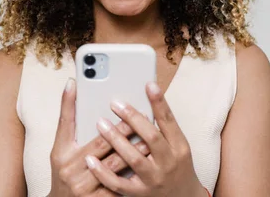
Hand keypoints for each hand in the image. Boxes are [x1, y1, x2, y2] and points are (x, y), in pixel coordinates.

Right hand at [48, 78, 150, 196]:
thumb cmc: (63, 170)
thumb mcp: (60, 145)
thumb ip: (67, 115)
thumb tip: (72, 83)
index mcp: (63, 154)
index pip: (79, 128)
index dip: (98, 113)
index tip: (116, 103)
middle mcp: (72, 172)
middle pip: (102, 147)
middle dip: (123, 130)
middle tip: (142, 116)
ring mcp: (85, 189)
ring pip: (115, 166)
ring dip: (135, 151)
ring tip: (150, 138)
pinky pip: (120, 187)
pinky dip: (134, 174)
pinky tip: (148, 164)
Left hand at [84, 81, 206, 196]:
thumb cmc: (176, 167)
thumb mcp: (177, 146)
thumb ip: (162, 127)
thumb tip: (145, 99)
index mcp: (179, 147)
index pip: (169, 121)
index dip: (159, 102)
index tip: (148, 84)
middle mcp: (168, 163)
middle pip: (151, 138)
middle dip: (133, 119)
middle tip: (115, 103)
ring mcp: (154, 180)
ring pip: (133, 159)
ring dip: (116, 140)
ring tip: (100, 123)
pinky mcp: (139, 194)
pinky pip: (118, 184)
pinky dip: (103, 172)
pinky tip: (90, 159)